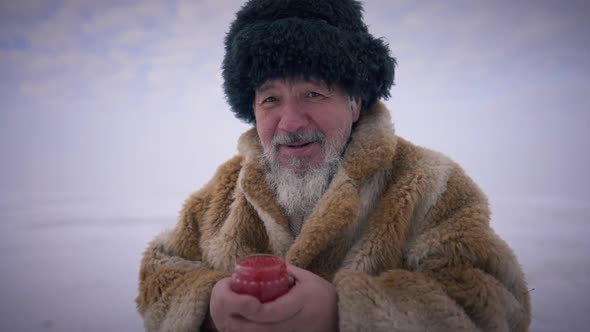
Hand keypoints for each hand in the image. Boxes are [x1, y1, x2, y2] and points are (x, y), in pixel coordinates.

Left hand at [209, 265, 338, 331]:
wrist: (341, 319)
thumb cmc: (324, 296)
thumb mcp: (308, 278)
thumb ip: (284, 272)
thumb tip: (260, 267)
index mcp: (301, 304)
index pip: (271, 311)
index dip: (251, 309)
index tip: (240, 300)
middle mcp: (297, 324)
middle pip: (262, 329)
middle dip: (239, 323)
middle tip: (224, 314)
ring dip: (242, 331)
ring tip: (228, 321)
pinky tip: (242, 328)